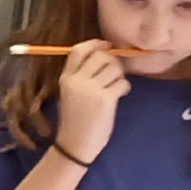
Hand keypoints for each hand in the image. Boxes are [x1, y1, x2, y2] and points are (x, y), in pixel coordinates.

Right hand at [53, 40, 131, 165]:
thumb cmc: (74, 122)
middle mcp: (77, 81)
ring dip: (119, 76)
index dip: (96, 43)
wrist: (74, 146)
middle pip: (101, 55)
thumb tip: (105, 55)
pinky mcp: (105, 99)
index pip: (79, 50)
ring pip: (114, 68)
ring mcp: (91, 90)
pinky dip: (124, 88)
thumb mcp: (70, 95)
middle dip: (112, 62)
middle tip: (114, 74)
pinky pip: (122, 83)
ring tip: (115, 88)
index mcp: (66, 78)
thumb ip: (81, 76)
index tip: (107, 45)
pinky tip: (119, 96)